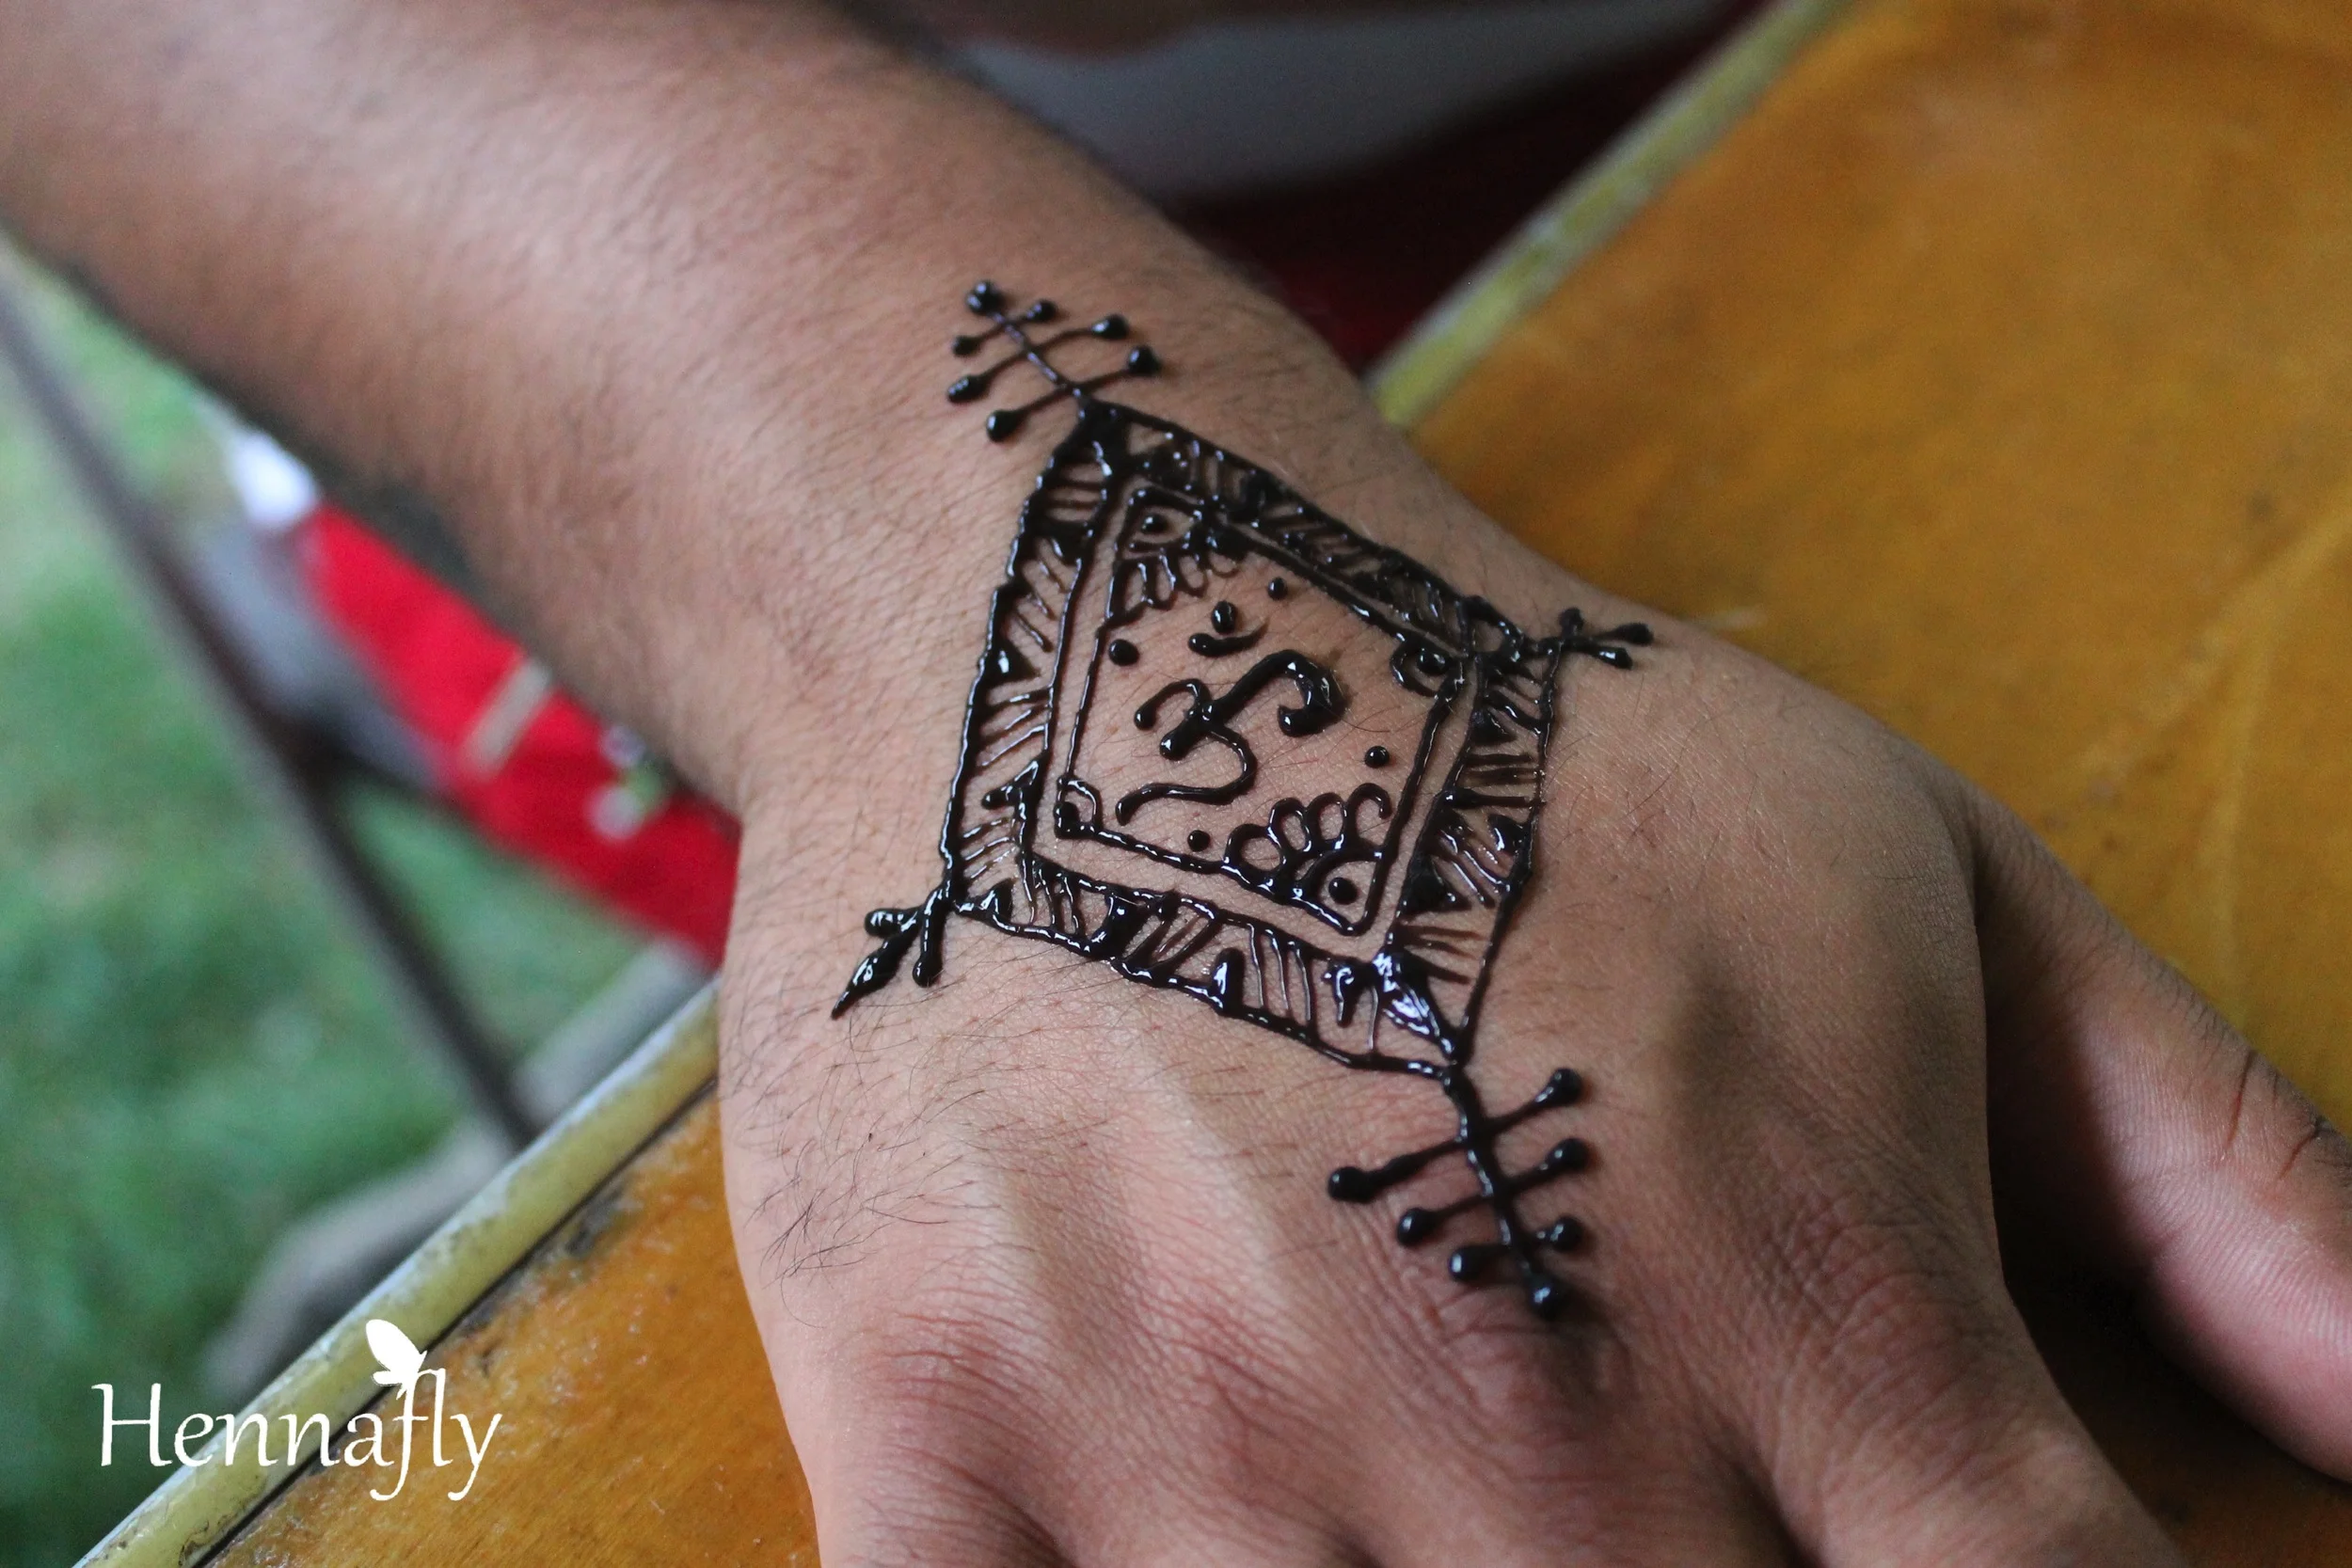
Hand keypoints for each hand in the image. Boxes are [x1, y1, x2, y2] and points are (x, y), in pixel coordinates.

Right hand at [715, 501, 2351, 1566]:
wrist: (1096, 604)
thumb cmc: (1529, 750)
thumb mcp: (1935, 899)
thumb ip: (2240, 1194)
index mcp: (1803, 1291)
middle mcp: (1520, 1414)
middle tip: (1657, 1500)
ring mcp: (1196, 1443)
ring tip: (1446, 1473)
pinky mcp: (933, 1435)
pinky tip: (1206, 1530)